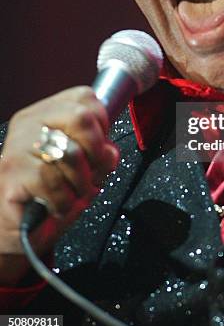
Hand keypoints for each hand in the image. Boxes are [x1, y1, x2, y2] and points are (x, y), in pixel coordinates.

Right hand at [0, 87, 118, 283]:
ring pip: (71, 153)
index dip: (102, 125)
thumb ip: (99, 151)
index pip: (85, 97)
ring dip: (81, 183)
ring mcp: (17, 146)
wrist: (13, 228)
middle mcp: (29, 123)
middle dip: (96, 151)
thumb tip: (109, 153)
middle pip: (81, 117)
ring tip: (73, 194)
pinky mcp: (12, 173)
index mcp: (46, 112)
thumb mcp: (82, 165)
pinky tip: (57, 206)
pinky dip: (64, 201)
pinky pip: (54, 181)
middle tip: (92, 173)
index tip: (98, 149)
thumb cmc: (49, 194)